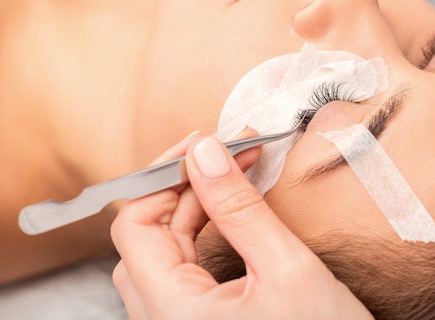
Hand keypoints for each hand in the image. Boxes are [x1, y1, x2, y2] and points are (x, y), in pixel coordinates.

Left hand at [110, 131, 373, 319]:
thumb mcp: (287, 267)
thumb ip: (240, 209)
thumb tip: (205, 151)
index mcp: (173, 311)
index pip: (134, 225)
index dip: (164, 177)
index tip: (204, 144)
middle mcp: (163, 319)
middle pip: (146, 235)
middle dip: (185, 186)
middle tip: (229, 153)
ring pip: (163, 250)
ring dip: (193, 206)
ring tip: (231, 175)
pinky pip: (181, 267)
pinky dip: (201, 231)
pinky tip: (228, 212)